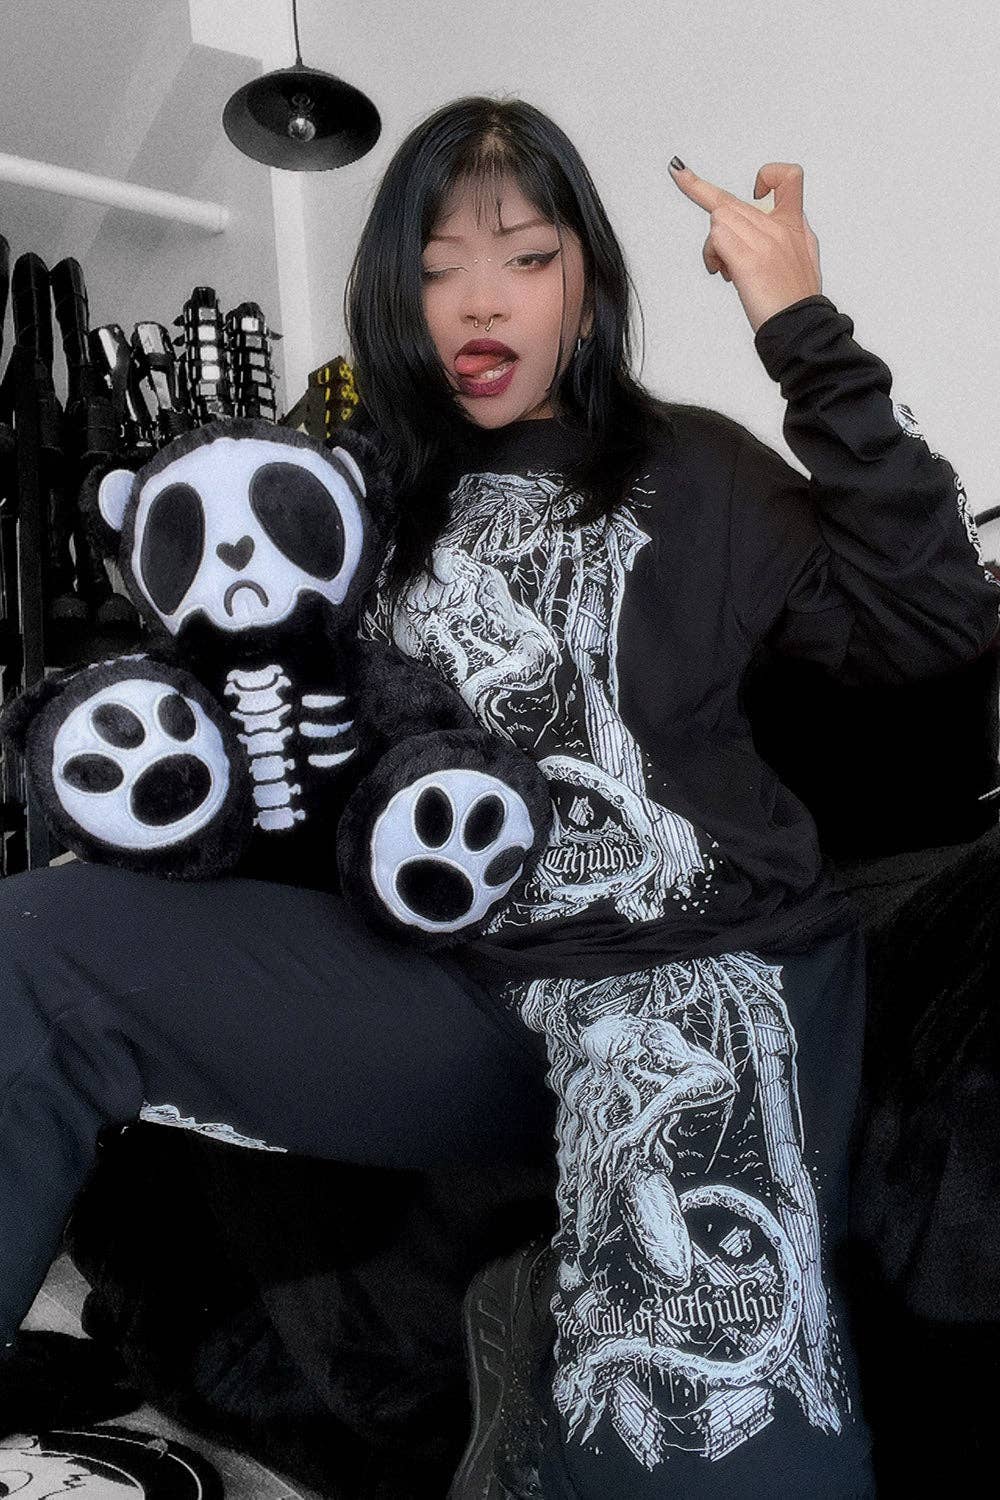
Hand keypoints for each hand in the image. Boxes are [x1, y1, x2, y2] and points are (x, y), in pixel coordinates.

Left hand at [668, 159, 821, 333]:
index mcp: (794, 226)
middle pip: (729, 202)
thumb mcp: (803, 259)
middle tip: (678, 173)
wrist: (801, 328)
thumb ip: (787, 237)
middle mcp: (779, 228)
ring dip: (712, 244)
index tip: (754, 187)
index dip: (770, 174)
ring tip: (721, 268)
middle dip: (699, 191)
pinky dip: (711, 254)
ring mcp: (764, 241)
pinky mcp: (749, 259)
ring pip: (719, 216)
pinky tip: (720, 272)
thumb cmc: (796, 302)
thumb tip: (773, 228)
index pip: (790, 178)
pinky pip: (716, 237)